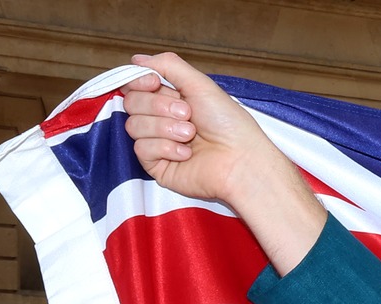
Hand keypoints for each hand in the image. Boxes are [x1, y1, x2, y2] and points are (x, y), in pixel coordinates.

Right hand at [122, 52, 327, 272]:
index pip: (138, 84)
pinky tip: (187, 152)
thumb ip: (170, 67)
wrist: (248, 166)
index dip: (142, 83)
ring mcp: (161, 146)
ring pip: (133, 124)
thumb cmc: (236, 129)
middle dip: (160, 106)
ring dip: (164, 126)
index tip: (154, 83)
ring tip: (193, 137)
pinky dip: (163, 146)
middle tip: (190, 118)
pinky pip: (140, 149)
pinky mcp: (160, 169)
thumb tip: (138, 58)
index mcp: (176, 102)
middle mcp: (166, 123)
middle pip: (132, 102)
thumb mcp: (205, 87)